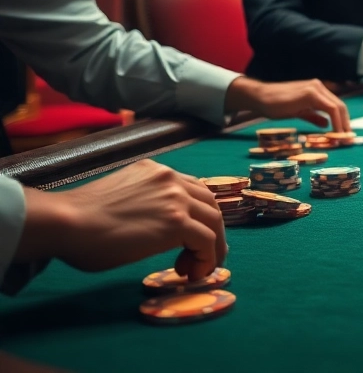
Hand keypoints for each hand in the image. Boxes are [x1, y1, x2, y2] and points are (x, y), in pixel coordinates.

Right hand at [15, 160, 225, 280]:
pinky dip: (207, 260)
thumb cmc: (78, 221)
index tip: (186, 240)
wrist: (66, 222)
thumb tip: (149, 229)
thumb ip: (143, 205)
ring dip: (211, 249)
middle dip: (209, 233)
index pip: (192, 190)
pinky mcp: (177, 222)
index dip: (195, 217)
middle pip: (209, 205)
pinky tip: (193, 274)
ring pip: (214, 222)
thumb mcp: (119, 199)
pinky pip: (207, 241)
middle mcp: (170, 179)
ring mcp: (176, 198)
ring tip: (195, 270)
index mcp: (154, 171)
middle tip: (197, 258)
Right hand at [225, 77, 350, 132]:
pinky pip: (331, 109)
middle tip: (349, 140)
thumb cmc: (276, 105)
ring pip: (338, 107)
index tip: (345, 135)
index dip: (343, 120)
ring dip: (343, 125)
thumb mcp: (299, 111)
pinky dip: (336, 122)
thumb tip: (326, 125)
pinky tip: (335, 133)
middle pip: (341, 106)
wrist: (260, 98)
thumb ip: (314, 116)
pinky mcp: (311, 93)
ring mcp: (316, 88)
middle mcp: (319, 87)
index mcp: (317, 90)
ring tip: (343, 139)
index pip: (336, 105)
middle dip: (346, 124)